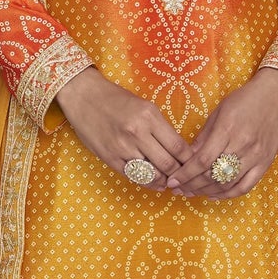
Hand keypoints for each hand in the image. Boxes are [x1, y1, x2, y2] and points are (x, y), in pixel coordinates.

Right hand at [55, 65, 191, 187]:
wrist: (83, 96)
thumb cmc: (115, 99)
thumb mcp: (144, 106)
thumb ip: (160, 127)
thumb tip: (178, 150)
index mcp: (149, 116)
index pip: (178, 146)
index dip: (190, 160)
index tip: (194, 165)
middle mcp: (137, 133)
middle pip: (168, 164)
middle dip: (179, 175)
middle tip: (185, 178)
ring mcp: (122, 147)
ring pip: (152, 174)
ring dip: (164, 181)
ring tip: (170, 182)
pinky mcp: (110, 158)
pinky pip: (134, 176)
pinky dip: (147, 182)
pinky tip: (154, 182)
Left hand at [166, 67, 277, 198]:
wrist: (277, 96)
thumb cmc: (246, 99)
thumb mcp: (219, 111)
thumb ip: (204, 136)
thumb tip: (187, 156)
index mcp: (228, 129)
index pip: (202, 160)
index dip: (185, 174)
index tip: (172, 181)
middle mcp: (243, 146)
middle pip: (212, 175)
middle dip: (191, 185)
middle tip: (177, 189)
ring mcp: (256, 157)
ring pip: (227, 184)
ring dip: (206, 191)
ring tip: (191, 193)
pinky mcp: (265, 164)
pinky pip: (245, 186)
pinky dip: (228, 194)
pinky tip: (213, 195)